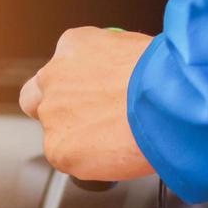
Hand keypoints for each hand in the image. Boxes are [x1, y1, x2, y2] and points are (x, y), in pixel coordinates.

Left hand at [19, 27, 156, 181]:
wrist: (170, 100)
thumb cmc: (166, 73)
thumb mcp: (137, 49)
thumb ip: (114, 65)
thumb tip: (122, 80)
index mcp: (74, 45)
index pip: (61, 67)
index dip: (77, 85)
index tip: (94, 95)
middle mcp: (54, 77)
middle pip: (37, 98)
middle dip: (55, 110)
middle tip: (85, 121)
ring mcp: (52, 114)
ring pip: (53, 133)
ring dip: (76, 138)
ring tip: (113, 140)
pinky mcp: (57, 148)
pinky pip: (67, 159)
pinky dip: (86, 162)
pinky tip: (114, 153)